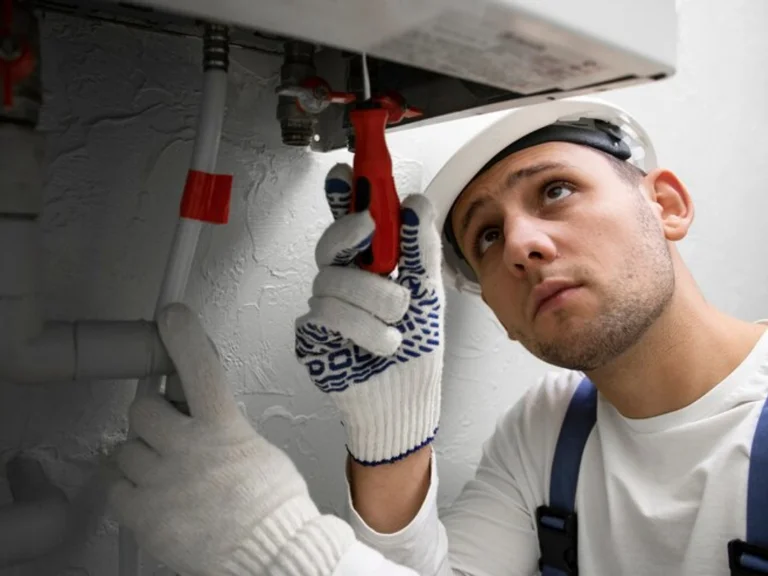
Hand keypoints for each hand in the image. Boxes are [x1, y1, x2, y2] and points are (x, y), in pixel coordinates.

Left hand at [109, 303, 354, 575]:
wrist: (269, 555)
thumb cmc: (272, 508)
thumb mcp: (256, 450)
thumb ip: (224, 428)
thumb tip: (203, 418)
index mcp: (224, 428)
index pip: (200, 368)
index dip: (184, 336)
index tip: (172, 316)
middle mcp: (189, 448)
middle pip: (143, 409)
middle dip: (153, 417)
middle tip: (169, 433)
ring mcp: (162, 481)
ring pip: (126, 448)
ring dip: (144, 456)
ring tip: (169, 475)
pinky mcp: (144, 514)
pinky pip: (117, 486)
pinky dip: (131, 489)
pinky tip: (157, 496)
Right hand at [295, 164, 444, 465]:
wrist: (406, 398)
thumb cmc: (416, 346)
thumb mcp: (428, 292)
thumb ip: (419, 249)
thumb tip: (415, 204)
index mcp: (369, 265)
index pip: (348, 222)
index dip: (342, 196)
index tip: (345, 174)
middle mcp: (342, 281)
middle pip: (330, 243)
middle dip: (352, 236)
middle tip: (369, 228)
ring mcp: (323, 307)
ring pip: (332, 281)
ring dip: (375, 304)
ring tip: (396, 327)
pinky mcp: (311, 335)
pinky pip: (326, 315)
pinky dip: (364, 331)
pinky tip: (380, 345)